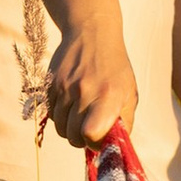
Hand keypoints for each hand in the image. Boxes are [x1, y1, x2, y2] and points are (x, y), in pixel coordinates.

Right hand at [43, 0, 139, 149]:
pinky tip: (71, 105)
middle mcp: (85, 92)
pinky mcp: (51, 84)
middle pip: (74, 136)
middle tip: (90, 131)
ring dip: (70, 129)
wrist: (92, 33)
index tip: (100, 138)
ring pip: (61, 128)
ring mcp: (65, 88)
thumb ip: (125, 122)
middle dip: (82, 139)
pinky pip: (52, 114)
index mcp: (108, 97)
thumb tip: (116, 148)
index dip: (95, 143)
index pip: (91, 134)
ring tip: (81, 117)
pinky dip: (61, 116)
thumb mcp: (129, 93)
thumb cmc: (115, 69)